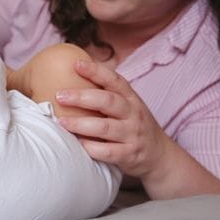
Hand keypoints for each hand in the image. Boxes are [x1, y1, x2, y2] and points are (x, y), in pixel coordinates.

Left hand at [55, 60, 169, 179]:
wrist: (159, 154)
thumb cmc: (132, 124)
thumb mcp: (126, 105)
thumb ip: (105, 94)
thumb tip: (71, 76)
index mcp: (130, 98)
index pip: (114, 80)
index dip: (96, 71)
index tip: (76, 64)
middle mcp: (132, 114)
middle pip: (108, 101)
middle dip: (82, 97)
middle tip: (60, 96)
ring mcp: (132, 135)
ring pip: (105, 128)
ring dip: (81, 124)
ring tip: (61, 121)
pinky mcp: (129, 154)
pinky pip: (107, 151)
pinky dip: (91, 147)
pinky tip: (77, 144)